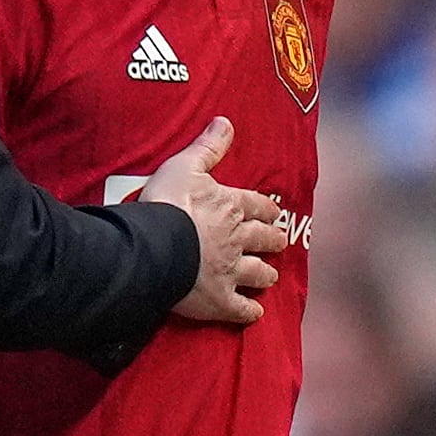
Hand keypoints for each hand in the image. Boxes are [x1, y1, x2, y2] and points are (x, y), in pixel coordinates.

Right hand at [142, 117, 287, 324]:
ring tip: (270, 276)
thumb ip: (207, 147)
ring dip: (265, 275)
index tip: (275, 212)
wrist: (157, 245)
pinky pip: (240, 308)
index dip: (266, 209)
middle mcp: (237, 239)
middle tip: (279, 241)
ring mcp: (231, 271)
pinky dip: (249, 312)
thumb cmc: (168, 203)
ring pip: (257, 273)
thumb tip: (226, 121)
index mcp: (230, 207)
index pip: (256, 205)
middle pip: (263, 239)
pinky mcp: (220, 300)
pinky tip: (256, 314)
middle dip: (272, 240)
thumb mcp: (185, 165)